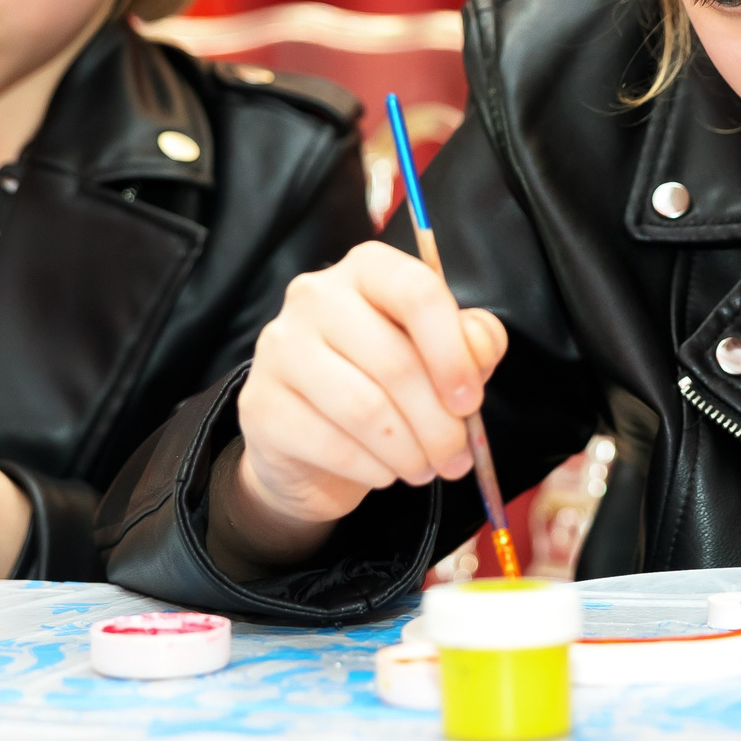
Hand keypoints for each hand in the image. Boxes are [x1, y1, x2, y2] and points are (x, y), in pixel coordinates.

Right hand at [218, 242, 507, 571]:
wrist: (309, 443)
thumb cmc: (384, 384)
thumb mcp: (439, 355)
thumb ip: (472, 341)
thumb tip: (479, 348)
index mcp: (366, 269)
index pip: (416, 290)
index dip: (454, 352)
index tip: (471, 401)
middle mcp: (315, 296)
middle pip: (395, 361)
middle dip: (440, 423)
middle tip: (456, 457)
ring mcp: (280, 348)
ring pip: (366, 409)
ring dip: (410, 452)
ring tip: (425, 468)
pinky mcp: (260, 405)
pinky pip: (333, 446)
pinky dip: (374, 470)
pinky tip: (385, 471)